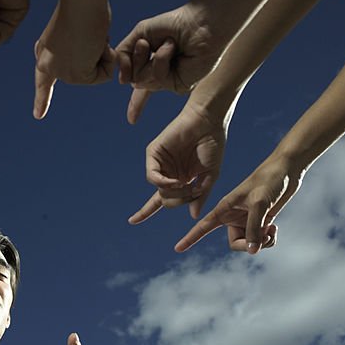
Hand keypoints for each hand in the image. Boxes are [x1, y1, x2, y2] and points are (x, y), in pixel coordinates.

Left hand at [33, 1, 114, 118]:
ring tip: (91, 36)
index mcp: (44, 53)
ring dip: (103, 55)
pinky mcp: (75, 75)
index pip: (43, 82)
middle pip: (84, 74)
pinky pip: (104, 75)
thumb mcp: (74, 31)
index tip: (38, 116)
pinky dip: (108, 59)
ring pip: (96, 74)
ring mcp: (60, 72)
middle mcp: (48, 66)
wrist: (81, 0)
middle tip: (89, 34)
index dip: (42, 99)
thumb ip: (78, 48)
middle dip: (97, 56)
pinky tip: (96, 43)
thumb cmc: (83, 4)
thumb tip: (95, 54)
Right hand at [116, 3, 221, 94]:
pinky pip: (157, 78)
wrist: (200, 22)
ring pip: (141, 81)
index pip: (137, 82)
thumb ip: (123, 53)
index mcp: (152, 64)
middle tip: (145, 43)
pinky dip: (161, 59)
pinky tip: (172, 48)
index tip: (129, 109)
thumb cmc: (175, 23)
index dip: (132, 99)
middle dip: (135, 59)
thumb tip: (121, 81)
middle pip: (133, 80)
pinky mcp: (179, 85)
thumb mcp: (140, 33)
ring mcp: (170, 81)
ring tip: (166, 42)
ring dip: (149, 57)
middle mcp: (161, 75)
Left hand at [128, 100, 228, 223]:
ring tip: (187, 184)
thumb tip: (193, 216)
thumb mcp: (210, 176)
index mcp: (181, 180)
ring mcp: (160, 164)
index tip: (132, 221)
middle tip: (192, 191)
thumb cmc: (213, 146)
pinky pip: (153, 177)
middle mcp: (169, 173)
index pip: (161, 200)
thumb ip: (201, 195)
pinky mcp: (154, 154)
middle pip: (165, 200)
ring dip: (175, 193)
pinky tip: (177, 181)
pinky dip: (164, 183)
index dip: (145, 212)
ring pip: (160, 190)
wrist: (209, 122)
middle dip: (179, 201)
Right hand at [175, 155, 303, 252]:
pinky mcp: (261, 220)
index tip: (177, 248)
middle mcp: (233, 216)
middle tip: (263, 238)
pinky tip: (274, 228)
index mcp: (224, 208)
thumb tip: (253, 251)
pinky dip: (268, 239)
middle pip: (236, 243)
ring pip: (250, 243)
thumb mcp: (260, 204)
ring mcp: (247, 219)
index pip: (203, 227)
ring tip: (271, 231)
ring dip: (262, 242)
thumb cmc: (269, 180)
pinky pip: (261, 240)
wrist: (287, 169)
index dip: (190, 239)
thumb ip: (254, 228)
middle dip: (249, 245)